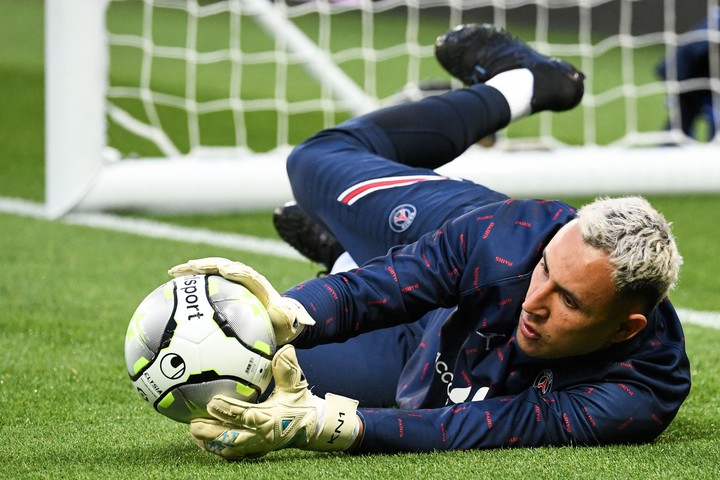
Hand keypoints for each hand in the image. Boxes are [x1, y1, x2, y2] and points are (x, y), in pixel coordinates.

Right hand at [169, 257, 314, 343]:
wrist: (279, 320)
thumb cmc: (284, 322)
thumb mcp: (289, 321)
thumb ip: (287, 317)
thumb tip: (289, 316)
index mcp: (257, 285)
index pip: (245, 273)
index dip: (235, 270)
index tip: (224, 269)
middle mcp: (243, 279)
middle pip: (222, 266)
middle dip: (206, 264)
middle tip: (188, 266)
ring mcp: (231, 283)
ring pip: (210, 272)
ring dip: (193, 270)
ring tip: (174, 273)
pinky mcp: (222, 290)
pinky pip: (204, 285)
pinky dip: (190, 285)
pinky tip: (172, 291)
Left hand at [190, 345, 359, 459]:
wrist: (309, 426)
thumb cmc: (299, 403)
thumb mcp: (296, 385)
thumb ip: (288, 368)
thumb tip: (285, 349)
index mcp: (270, 418)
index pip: (245, 415)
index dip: (228, 410)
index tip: (212, 402)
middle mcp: (261, 436)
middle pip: (232, 437)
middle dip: (212, 432)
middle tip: (193, 424)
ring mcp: (256, 446)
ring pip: (229, 448)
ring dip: (211, 442)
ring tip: (193, 432)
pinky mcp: (252, 451)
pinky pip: (232, 453)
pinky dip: (216, 448)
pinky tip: (203, 440)